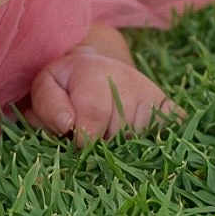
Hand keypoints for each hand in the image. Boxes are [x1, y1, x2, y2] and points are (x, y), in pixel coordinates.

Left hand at [27, 45, 182, 143]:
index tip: (75, 141)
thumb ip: (49, 107)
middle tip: (90, 133)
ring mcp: (151, 92)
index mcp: (93, 71)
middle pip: (118, 131)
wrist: (95, 70)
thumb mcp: (46, 89)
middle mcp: (127, 78)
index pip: (95, 113)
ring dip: (120, 145)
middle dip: (100, 141)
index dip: (83, 137)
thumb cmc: (65, 87)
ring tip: (107, 131)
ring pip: (139, 139)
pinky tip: (133, 137)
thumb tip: (67, 124)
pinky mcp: (168, 106)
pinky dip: (152, 143)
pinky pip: (167, 134)